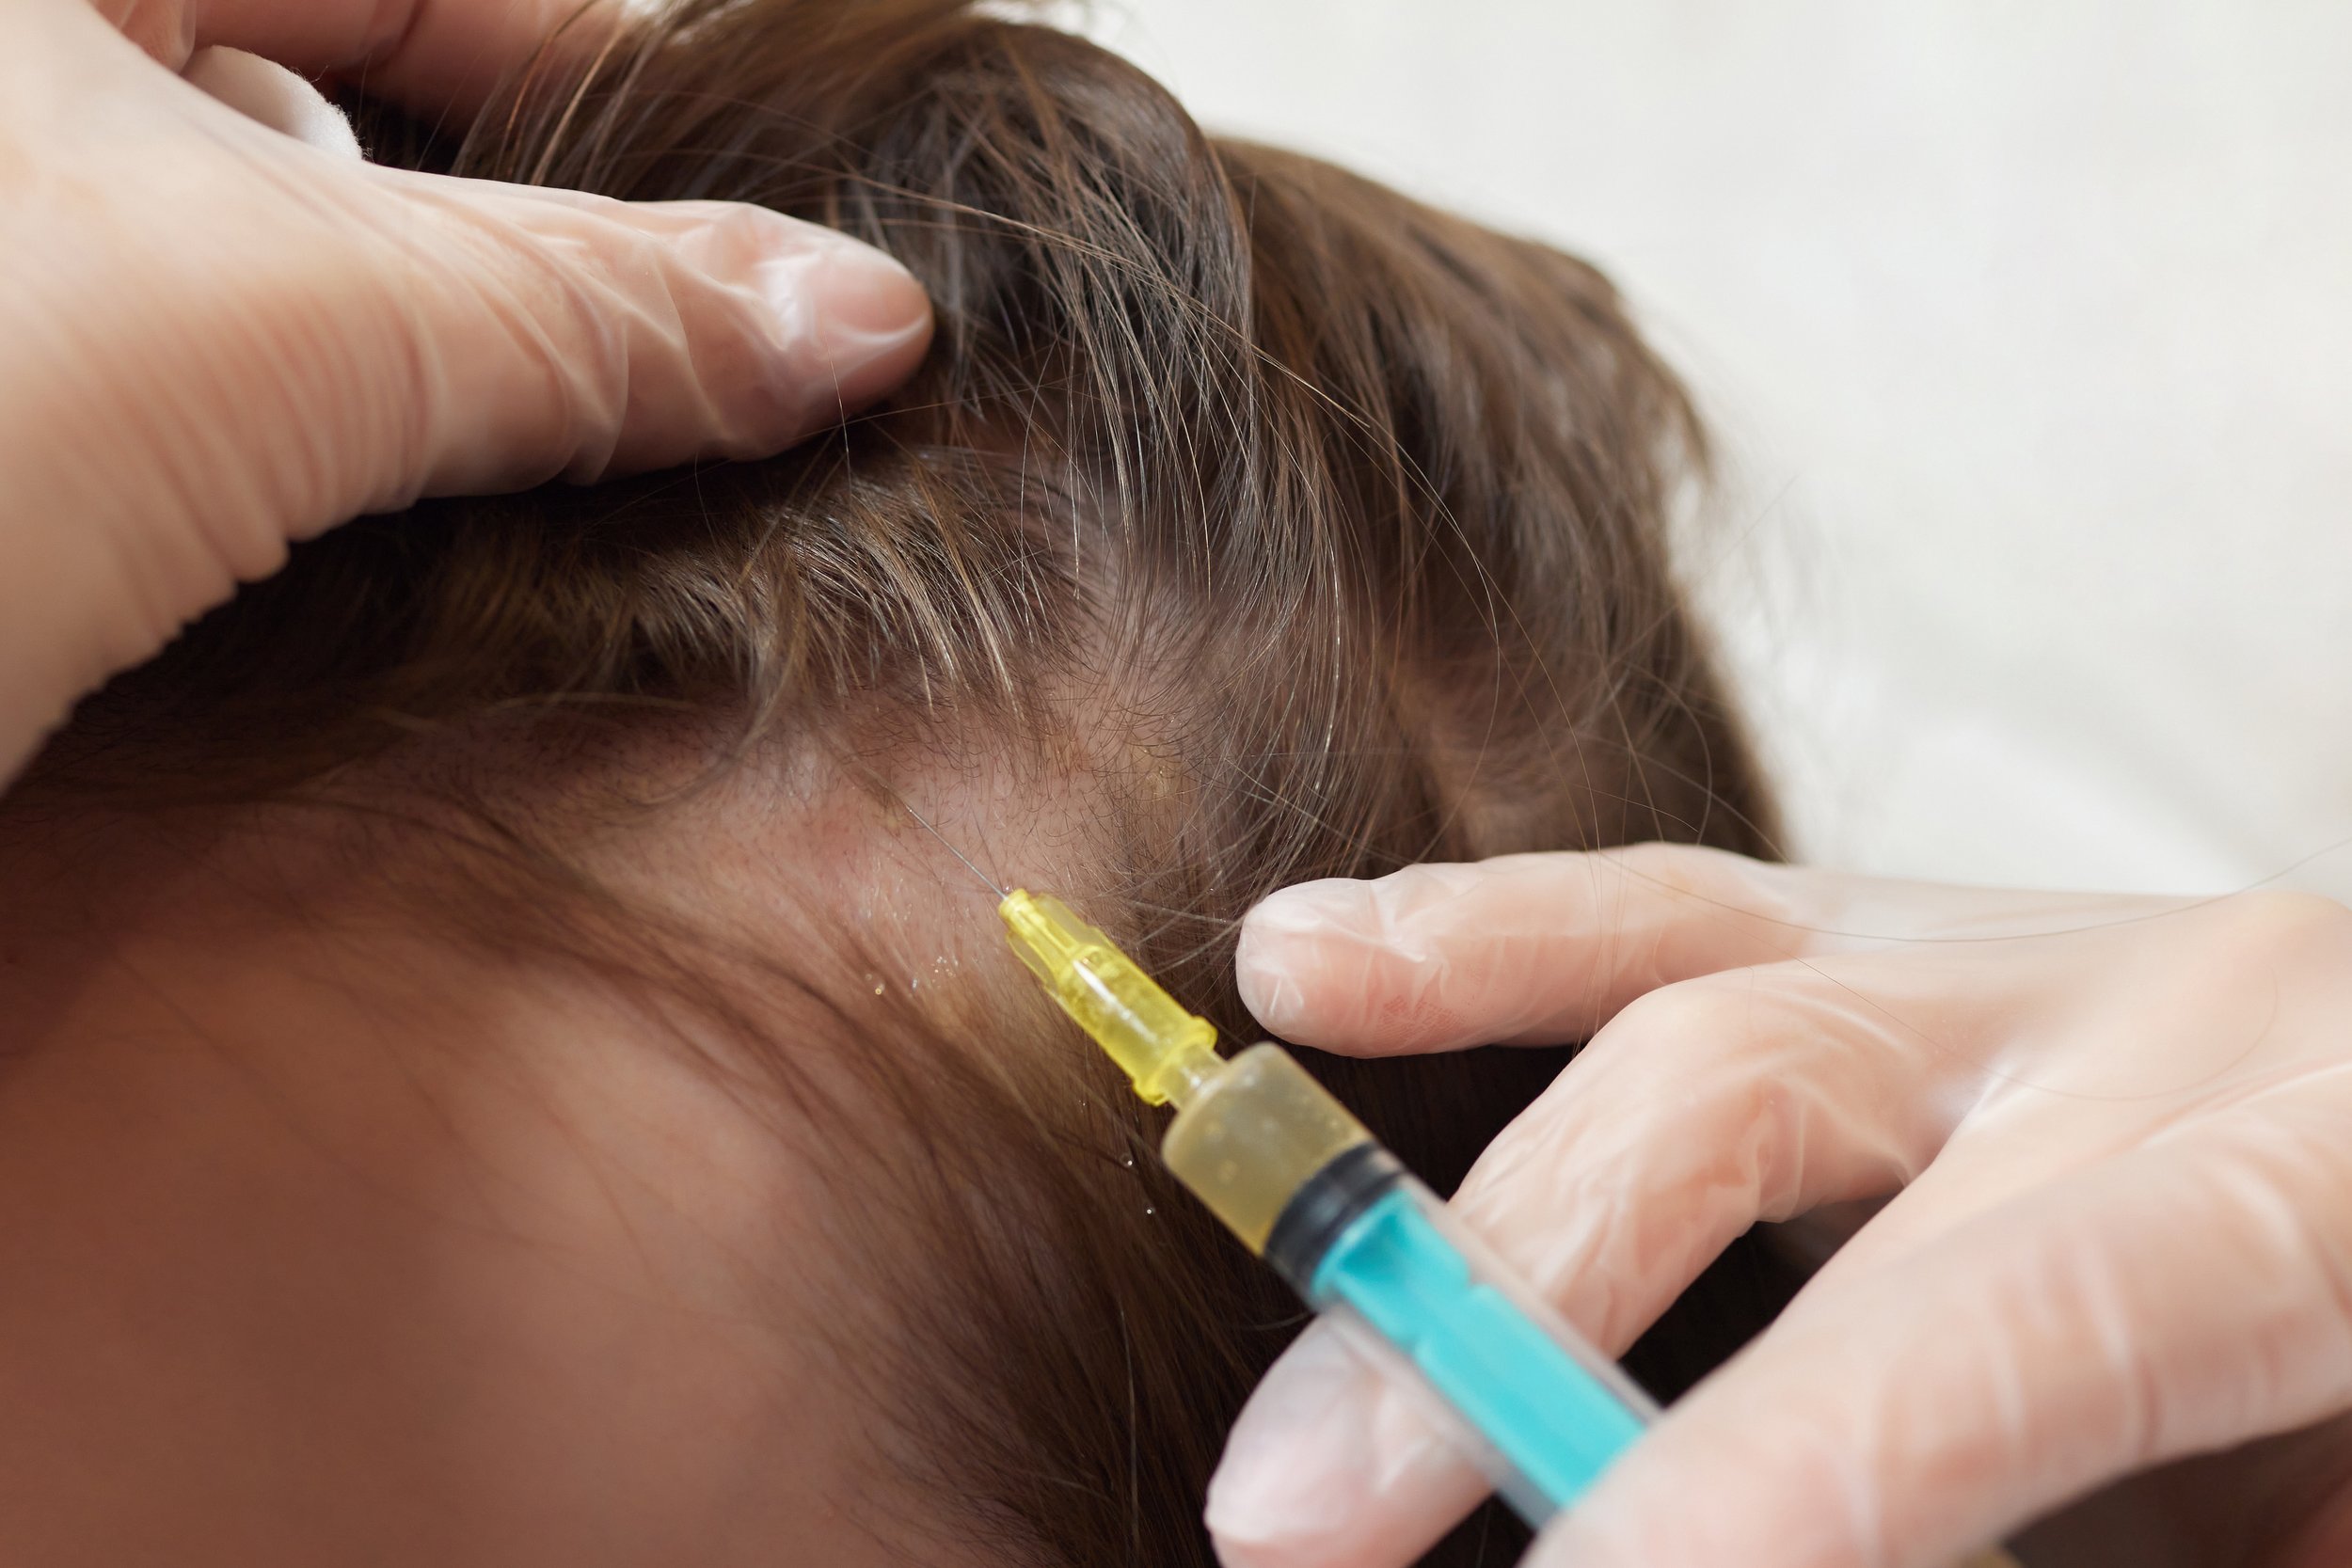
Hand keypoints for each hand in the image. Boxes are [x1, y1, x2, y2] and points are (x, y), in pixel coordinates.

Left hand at [0, 0, 929, 781]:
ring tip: (590, 495)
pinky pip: (196, 432)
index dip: (611, 75)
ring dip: (430, 400)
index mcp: (35, 2)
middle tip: (703, 381)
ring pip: (266, 301)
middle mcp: (17, 132)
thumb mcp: (256, 329)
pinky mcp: (5, 470)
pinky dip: (319, 490)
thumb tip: (849, 316)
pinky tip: (417, 568)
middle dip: (525, 261)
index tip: (774, 220)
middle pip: (334, 133)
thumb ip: (576, 309)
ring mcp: (13, 305)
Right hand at [1205, 846, 2351, 1567]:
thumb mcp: (2327, 1538)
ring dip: (1456, 1134)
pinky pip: (1684, 908)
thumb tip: (1734, 1539)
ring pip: (1692, 977)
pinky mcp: (1923, 934)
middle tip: (1298, 1516)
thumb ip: (2092, 1529)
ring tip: (1257, 1221)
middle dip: (1521, 1311)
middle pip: (1766, 1105)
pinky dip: (1493, 942)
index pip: (1998, 1330)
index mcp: (2317, 1186)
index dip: (1777, 1475)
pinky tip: (1309, 959)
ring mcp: (2028, 940)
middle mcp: (2160, 1014)